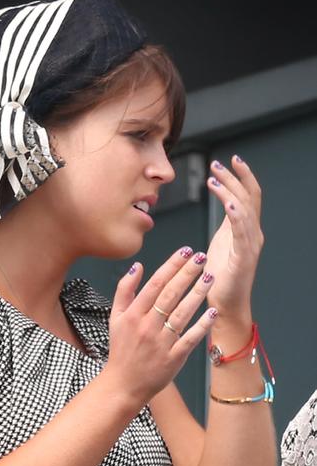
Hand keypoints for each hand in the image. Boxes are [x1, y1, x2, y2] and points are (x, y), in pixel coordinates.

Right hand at [104, 248, 218, 408]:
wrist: (123, 384)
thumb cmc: (121, 348)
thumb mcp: (115, 316)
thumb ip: (125, 290)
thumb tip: (138, 266)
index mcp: (134, 314)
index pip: (156, 283)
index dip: (171, 265)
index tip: (185, 251)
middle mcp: (148, 326)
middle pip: (171, 294)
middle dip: (187, 273)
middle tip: (202, 257)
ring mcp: (162, 342)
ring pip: (182, 313)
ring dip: (198, 294)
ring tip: (210, 277)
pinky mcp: (174, 358)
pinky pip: (190, 339)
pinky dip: (202, 325)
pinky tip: (212, 312)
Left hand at [205, 155, 263, 319]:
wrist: (225, 304)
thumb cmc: (221, 275)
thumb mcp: (224, 240)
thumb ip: (229, 221)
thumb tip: (226, 200)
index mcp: (246, 228)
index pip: (248, 195)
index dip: (241, 177)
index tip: (228, 161)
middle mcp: (253, 233)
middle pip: (247, 197)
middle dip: (233, 177)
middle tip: (216, 164)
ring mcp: (250, 245)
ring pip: (244, 210)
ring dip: (229, 191)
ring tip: (214, 178)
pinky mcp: (243, 257)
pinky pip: (241, 232)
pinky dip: (236, 215)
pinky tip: (227, 203)